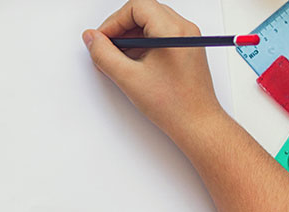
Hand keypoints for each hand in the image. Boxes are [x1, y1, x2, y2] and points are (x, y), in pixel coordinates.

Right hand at [81, 0, 224, 136]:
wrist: (197, 123)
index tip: (103, 38)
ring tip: (119, 58)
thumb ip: (104, 54)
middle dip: (121, 27)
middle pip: (144, 11)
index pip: (137, 6)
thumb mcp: (129, 78)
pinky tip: (133, 63)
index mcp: (172, 31)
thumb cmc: (174, 104)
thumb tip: (92, 39)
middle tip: (107, 47)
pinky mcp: (186, 48)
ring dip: (131, 36)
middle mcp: (184, 29)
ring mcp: (187, 38)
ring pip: (151, 22)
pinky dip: (143, 43)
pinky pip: (160, 34)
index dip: (114, 21)